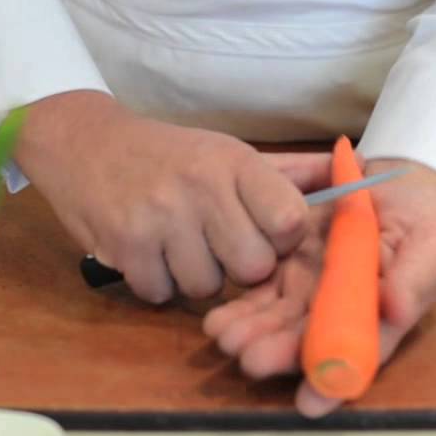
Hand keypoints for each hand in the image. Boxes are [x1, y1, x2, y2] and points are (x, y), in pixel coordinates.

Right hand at [12, 91, 323, 302]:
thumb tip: (352, 177)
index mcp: (234, 161)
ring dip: (194, 276)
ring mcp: (160, 217)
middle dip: (238, 266)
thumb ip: (289, 173)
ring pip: (206, 286)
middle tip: (216, 243)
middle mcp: (201, 186)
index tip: (261, 232)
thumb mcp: (227, 151)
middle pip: (252, 266)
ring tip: (176, 243)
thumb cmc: (168, 154)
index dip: (280, 239)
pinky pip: (161, 293)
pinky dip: (155, 282)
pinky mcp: (125, 245)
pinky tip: (148, 252)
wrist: (83, 142)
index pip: (290, 220)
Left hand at [202, 157, 435, 417]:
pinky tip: (217, 320)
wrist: (398, 187)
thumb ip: (415, 280)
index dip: (333, 380)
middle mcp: (339, 313)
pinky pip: (260, 293)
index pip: (356, 356)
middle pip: (307, 343)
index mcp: (379, 318)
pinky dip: (239, 309)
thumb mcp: (432, 245)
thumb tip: (395, 310)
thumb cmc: (424, 223)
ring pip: (277, 322)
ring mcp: (310, 291)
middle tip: (251, 361)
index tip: (310, 399)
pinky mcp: (287, 266)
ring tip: (225, 339)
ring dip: (251, 335)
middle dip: (278, 355)